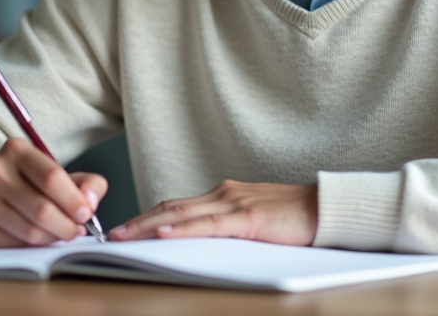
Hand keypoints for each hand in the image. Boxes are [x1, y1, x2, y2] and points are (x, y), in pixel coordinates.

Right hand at [0, 137, 106, 247]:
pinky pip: (12, 245)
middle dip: (66, 226)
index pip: (51, 178)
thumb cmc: (25, 183)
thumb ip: (84, 183)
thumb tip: (90, 201)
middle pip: (42, 209)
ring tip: (58, 234)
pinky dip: (30, 246)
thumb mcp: (54, 173)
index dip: (73, 200)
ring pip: (29, 231)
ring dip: (51, 238)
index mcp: (16, 151)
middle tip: (76, 231)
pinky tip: (35, 238)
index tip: (86, 214)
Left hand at [109, 180, 316, 245]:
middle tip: (112, 234)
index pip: (178, 207)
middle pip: (172, 208)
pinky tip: (164, 234)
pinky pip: (208, 225)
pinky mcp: (248, 218)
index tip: (126, 229)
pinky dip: (183, 230)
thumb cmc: (294, 219)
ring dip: (150, 225)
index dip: (149, 217)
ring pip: (182, 215)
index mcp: (224, 196)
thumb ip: (228, 228)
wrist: (325, 209)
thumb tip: (204, 243)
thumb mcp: (253, 222)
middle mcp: (223, 195)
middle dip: (139, 221)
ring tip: (125, 235)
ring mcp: (234, 203)